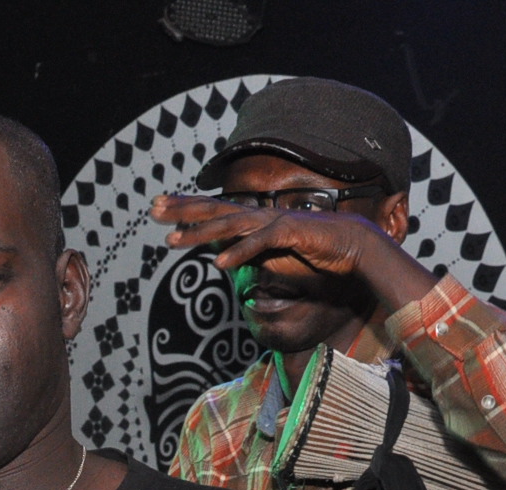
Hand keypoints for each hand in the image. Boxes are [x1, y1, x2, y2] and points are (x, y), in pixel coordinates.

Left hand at [150, 191, 416, 288]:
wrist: (353, 247)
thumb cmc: (312, 253)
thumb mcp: (271, 256)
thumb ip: (246, 254)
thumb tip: (220, 257)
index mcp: (253, 220)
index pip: (213, 210)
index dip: (185, 208)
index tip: (158, 207)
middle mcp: (259, 216)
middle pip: (214, 210)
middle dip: (183, 211)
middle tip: (153, 210)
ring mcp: (273, 222)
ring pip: (230, 226)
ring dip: (200, 234)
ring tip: (172, 243)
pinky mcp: (290, 234)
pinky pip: (260, 243)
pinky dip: (239, 253)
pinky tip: (219, 265)